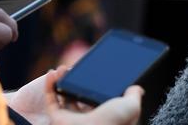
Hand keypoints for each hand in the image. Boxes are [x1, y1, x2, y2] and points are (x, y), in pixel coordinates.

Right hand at [10, 69, 141, 124]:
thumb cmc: (112, 121)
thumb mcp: (131, 106)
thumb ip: (134, 96)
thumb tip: (137, 89)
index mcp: (106, 115)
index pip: (103, 98)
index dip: (100, 85)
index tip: (99, 70)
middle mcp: (89, 118)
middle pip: (83, 95)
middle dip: (80, 80)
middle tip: (79, 67)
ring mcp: (72, 119)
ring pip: (66, 95)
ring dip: (64, 80)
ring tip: (65, 67)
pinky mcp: (58, 118)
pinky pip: (52, 100)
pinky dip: (50, 86)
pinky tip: (53, 73)